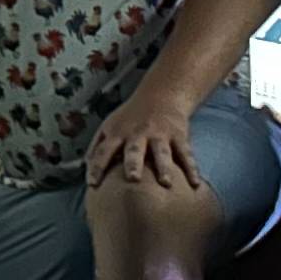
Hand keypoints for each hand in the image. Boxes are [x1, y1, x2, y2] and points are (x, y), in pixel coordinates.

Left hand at [86, 91, 200, 193]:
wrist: (162, 94)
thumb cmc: (130, 117)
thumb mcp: (110, 126)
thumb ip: (97, 147)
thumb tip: (85, 170)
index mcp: (118, 133)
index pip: (104, 151)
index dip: (97, 166)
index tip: (92, 184)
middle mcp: (138, 134)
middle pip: (134, 150)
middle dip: (133, 163)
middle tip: (132, 179)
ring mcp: (160, 134)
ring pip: (162, 152)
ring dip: (164, 167)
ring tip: (166, 183)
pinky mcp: (179, 136)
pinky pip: (186, 154)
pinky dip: (191, 168)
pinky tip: (194, 184)